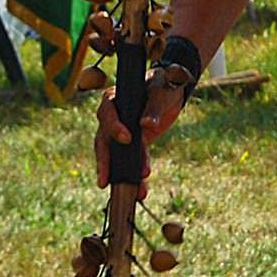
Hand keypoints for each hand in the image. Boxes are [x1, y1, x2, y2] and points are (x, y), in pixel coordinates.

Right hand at [93, 74, 191, 196]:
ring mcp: (120, 133)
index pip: (107, 113)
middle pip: (103, 140)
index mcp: (114, 98)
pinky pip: (130, 162)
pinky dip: (135, 176)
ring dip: (120, 174)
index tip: (126, 138)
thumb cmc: (164, 84)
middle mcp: (113, 117)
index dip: (114, 126)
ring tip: (130, 192)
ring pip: (114, 156)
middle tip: (106, 180)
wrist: (172, 92)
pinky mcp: (132, 144)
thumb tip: (147, 125)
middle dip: (105, 161)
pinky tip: (141, 192)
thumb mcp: (161, 92)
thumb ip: (154, 107)